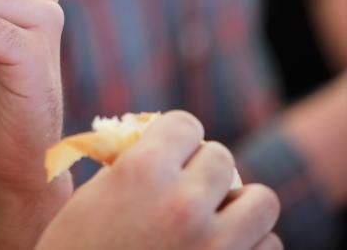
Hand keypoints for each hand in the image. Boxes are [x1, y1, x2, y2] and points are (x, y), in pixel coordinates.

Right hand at [37, 111, 281, 249]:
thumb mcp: (93, 198)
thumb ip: (134, 166)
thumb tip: (169, 147)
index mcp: (142, 171)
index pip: (186, 125)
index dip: (175, 138)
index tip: (169, 152)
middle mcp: (184, 203)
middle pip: (222, 158)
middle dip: (203, 171)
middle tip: (185, 189)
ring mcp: (215, 246)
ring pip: (261, 201)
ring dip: (239, 207)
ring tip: (214, 220)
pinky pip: (268, 245)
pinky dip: (249, 246)